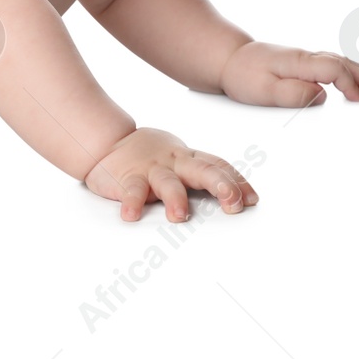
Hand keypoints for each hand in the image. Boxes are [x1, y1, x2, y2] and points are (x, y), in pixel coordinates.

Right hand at [83, 127, 256, 221]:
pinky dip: (131, 203)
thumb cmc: (147, 155)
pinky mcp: (127, 177)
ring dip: (175, 199)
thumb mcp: (177, 158)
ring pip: (168, 182)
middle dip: (221, 186)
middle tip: (233, 204)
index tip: (252, 200)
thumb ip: (198, 173)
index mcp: (188, 158)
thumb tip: (234, 195)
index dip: (237, 182)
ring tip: (179, 216)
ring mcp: (151, 169)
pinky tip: (131, 216)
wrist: (106, 141)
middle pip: (203, 170)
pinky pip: (130, 190)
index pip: (218, 166)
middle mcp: (174, 162)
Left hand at [220, 41, 358, 106]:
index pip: (333, 69)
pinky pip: (328, 63)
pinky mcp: (297, 62)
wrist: (225, 59)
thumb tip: (321, 96)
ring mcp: (301, 58)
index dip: (349, 84)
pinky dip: (344, 70)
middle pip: (341, 62)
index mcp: (298, 62)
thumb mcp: (264, 90)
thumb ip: (293, 94)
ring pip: (337, 60)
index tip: (358, 100)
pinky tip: (348, 80)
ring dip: (357, 73)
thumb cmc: (242, 75)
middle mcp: (303, 56)